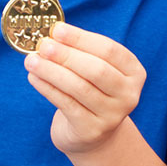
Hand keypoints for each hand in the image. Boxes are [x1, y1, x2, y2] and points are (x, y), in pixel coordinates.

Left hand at [24, 22, 146, 154]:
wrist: (93, 135)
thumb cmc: (92, 92)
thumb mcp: (97, 71)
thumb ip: (82, 53)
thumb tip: (54, 34)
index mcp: (134, 72)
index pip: (109, 50)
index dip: (82, 39)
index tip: (57, 30)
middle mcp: (128, 94)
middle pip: (96, 69)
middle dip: (66, 55)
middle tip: (43, 44)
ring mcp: (112, 115)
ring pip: (79, 88)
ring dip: (52, 71)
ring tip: (31, 60)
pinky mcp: (91, 130)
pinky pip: (66, 104)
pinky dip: (47, 88)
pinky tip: (34, 77)